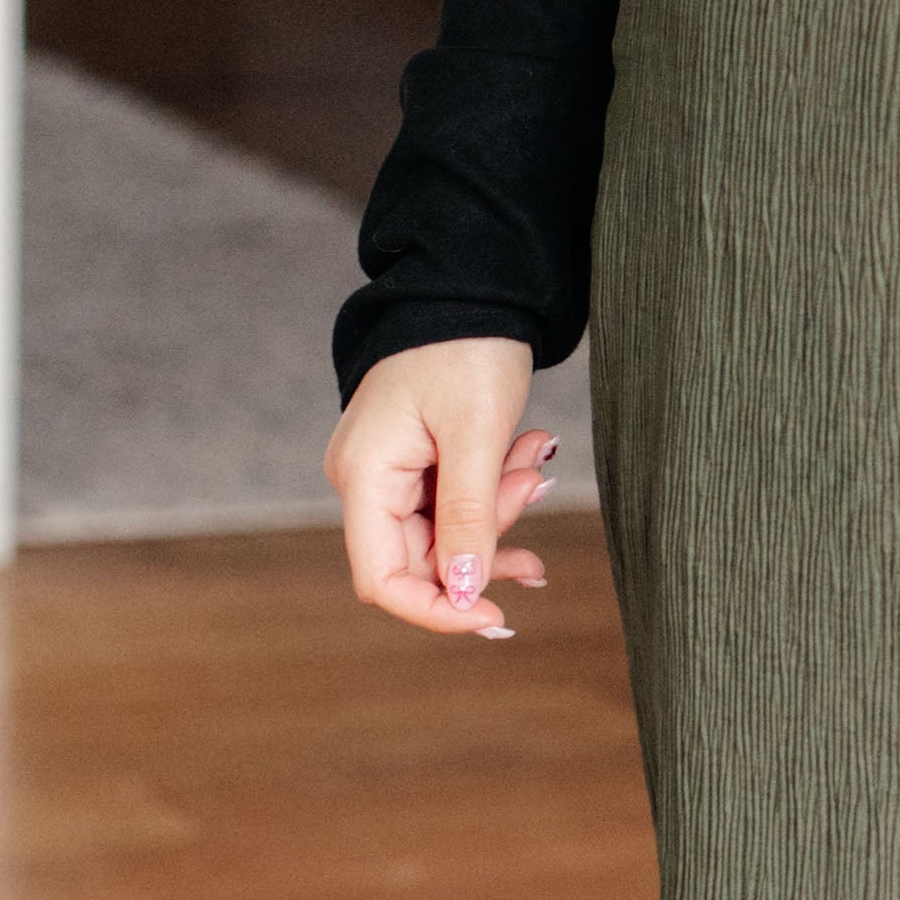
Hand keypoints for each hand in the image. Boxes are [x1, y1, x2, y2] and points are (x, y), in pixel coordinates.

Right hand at [325, 337, 551, 638]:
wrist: (471, 283)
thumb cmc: (466, 348)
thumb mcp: (477, 436)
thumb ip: (469, 518)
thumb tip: (464, 594)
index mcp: (364, 478)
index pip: (384, 581)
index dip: (438, 610)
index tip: (497, 616)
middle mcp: (367, 482)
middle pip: (427, 558)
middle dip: (490, 537)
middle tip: (534, 483)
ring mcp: (390, 473)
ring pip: (452, 532)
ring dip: (502, 508)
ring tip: (534, 456)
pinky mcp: (418, 461)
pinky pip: (458, 502)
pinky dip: (497, 490)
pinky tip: (528, 455)